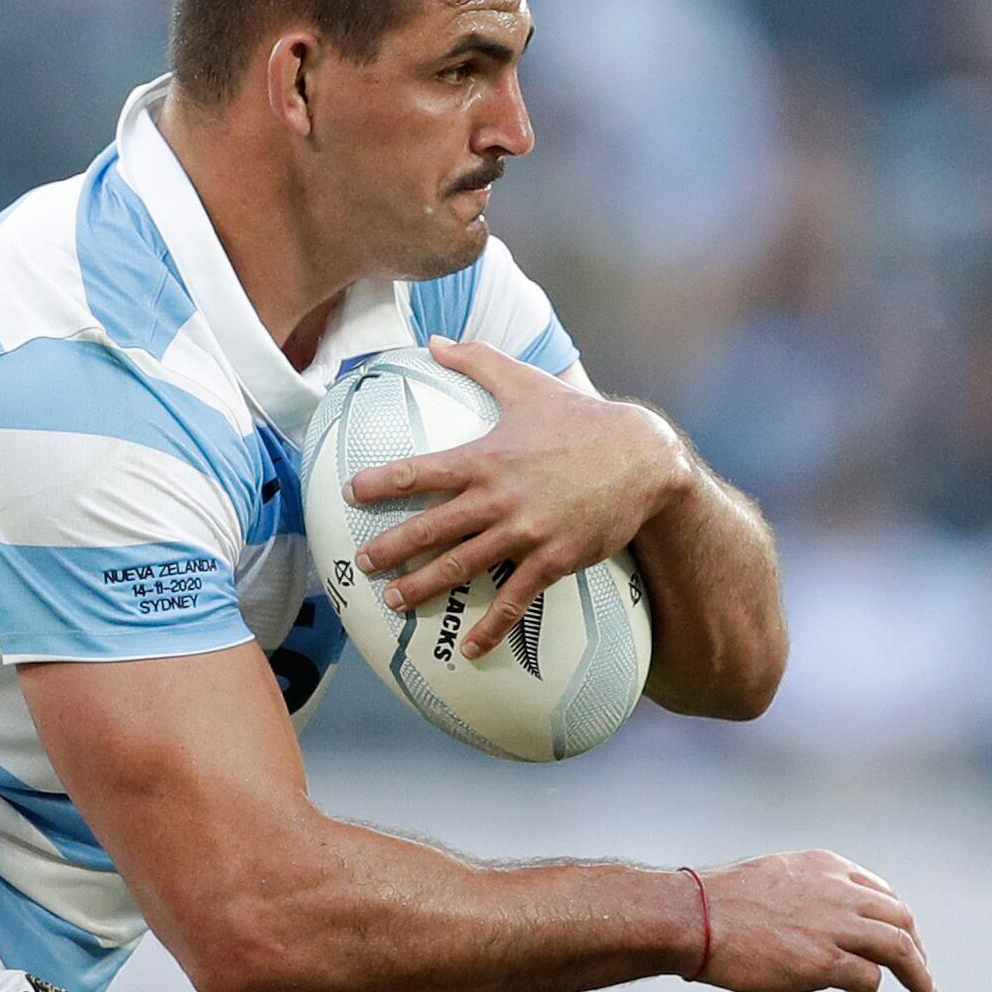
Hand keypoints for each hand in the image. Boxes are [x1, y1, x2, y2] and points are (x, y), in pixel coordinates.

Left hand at [347, 337, 687, 652]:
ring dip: (424, 587)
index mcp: (487, 457)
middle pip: (433, 528)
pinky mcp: (554, 559)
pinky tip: (468, 649)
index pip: (422, 472)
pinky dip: (491, 626)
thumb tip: (433, 341)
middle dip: (392, 548)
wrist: (642, 458)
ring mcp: (527, 532)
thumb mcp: (526, 383)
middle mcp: (500, 498)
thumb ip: (476, 360)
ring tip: (394, 602)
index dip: (381, 483)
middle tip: (363, 564)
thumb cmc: (579, 419)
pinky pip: (515, 599)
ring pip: (464, 566)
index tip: (349, 494)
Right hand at [693, 849, 939, 991]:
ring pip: (901, 948)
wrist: (692, 917)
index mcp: (826, 867)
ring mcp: (835, 925)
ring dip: (918, 974)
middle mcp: (839, 890)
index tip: (897, 941)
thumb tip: (807, 923)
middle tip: (920, 974)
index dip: (895, 919)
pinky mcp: (824, 961)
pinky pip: (870, 980)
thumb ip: (802, 894)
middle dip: (917, 947)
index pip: (880, 891)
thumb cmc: (715, 903)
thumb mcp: (771, 879)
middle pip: (901, 917)